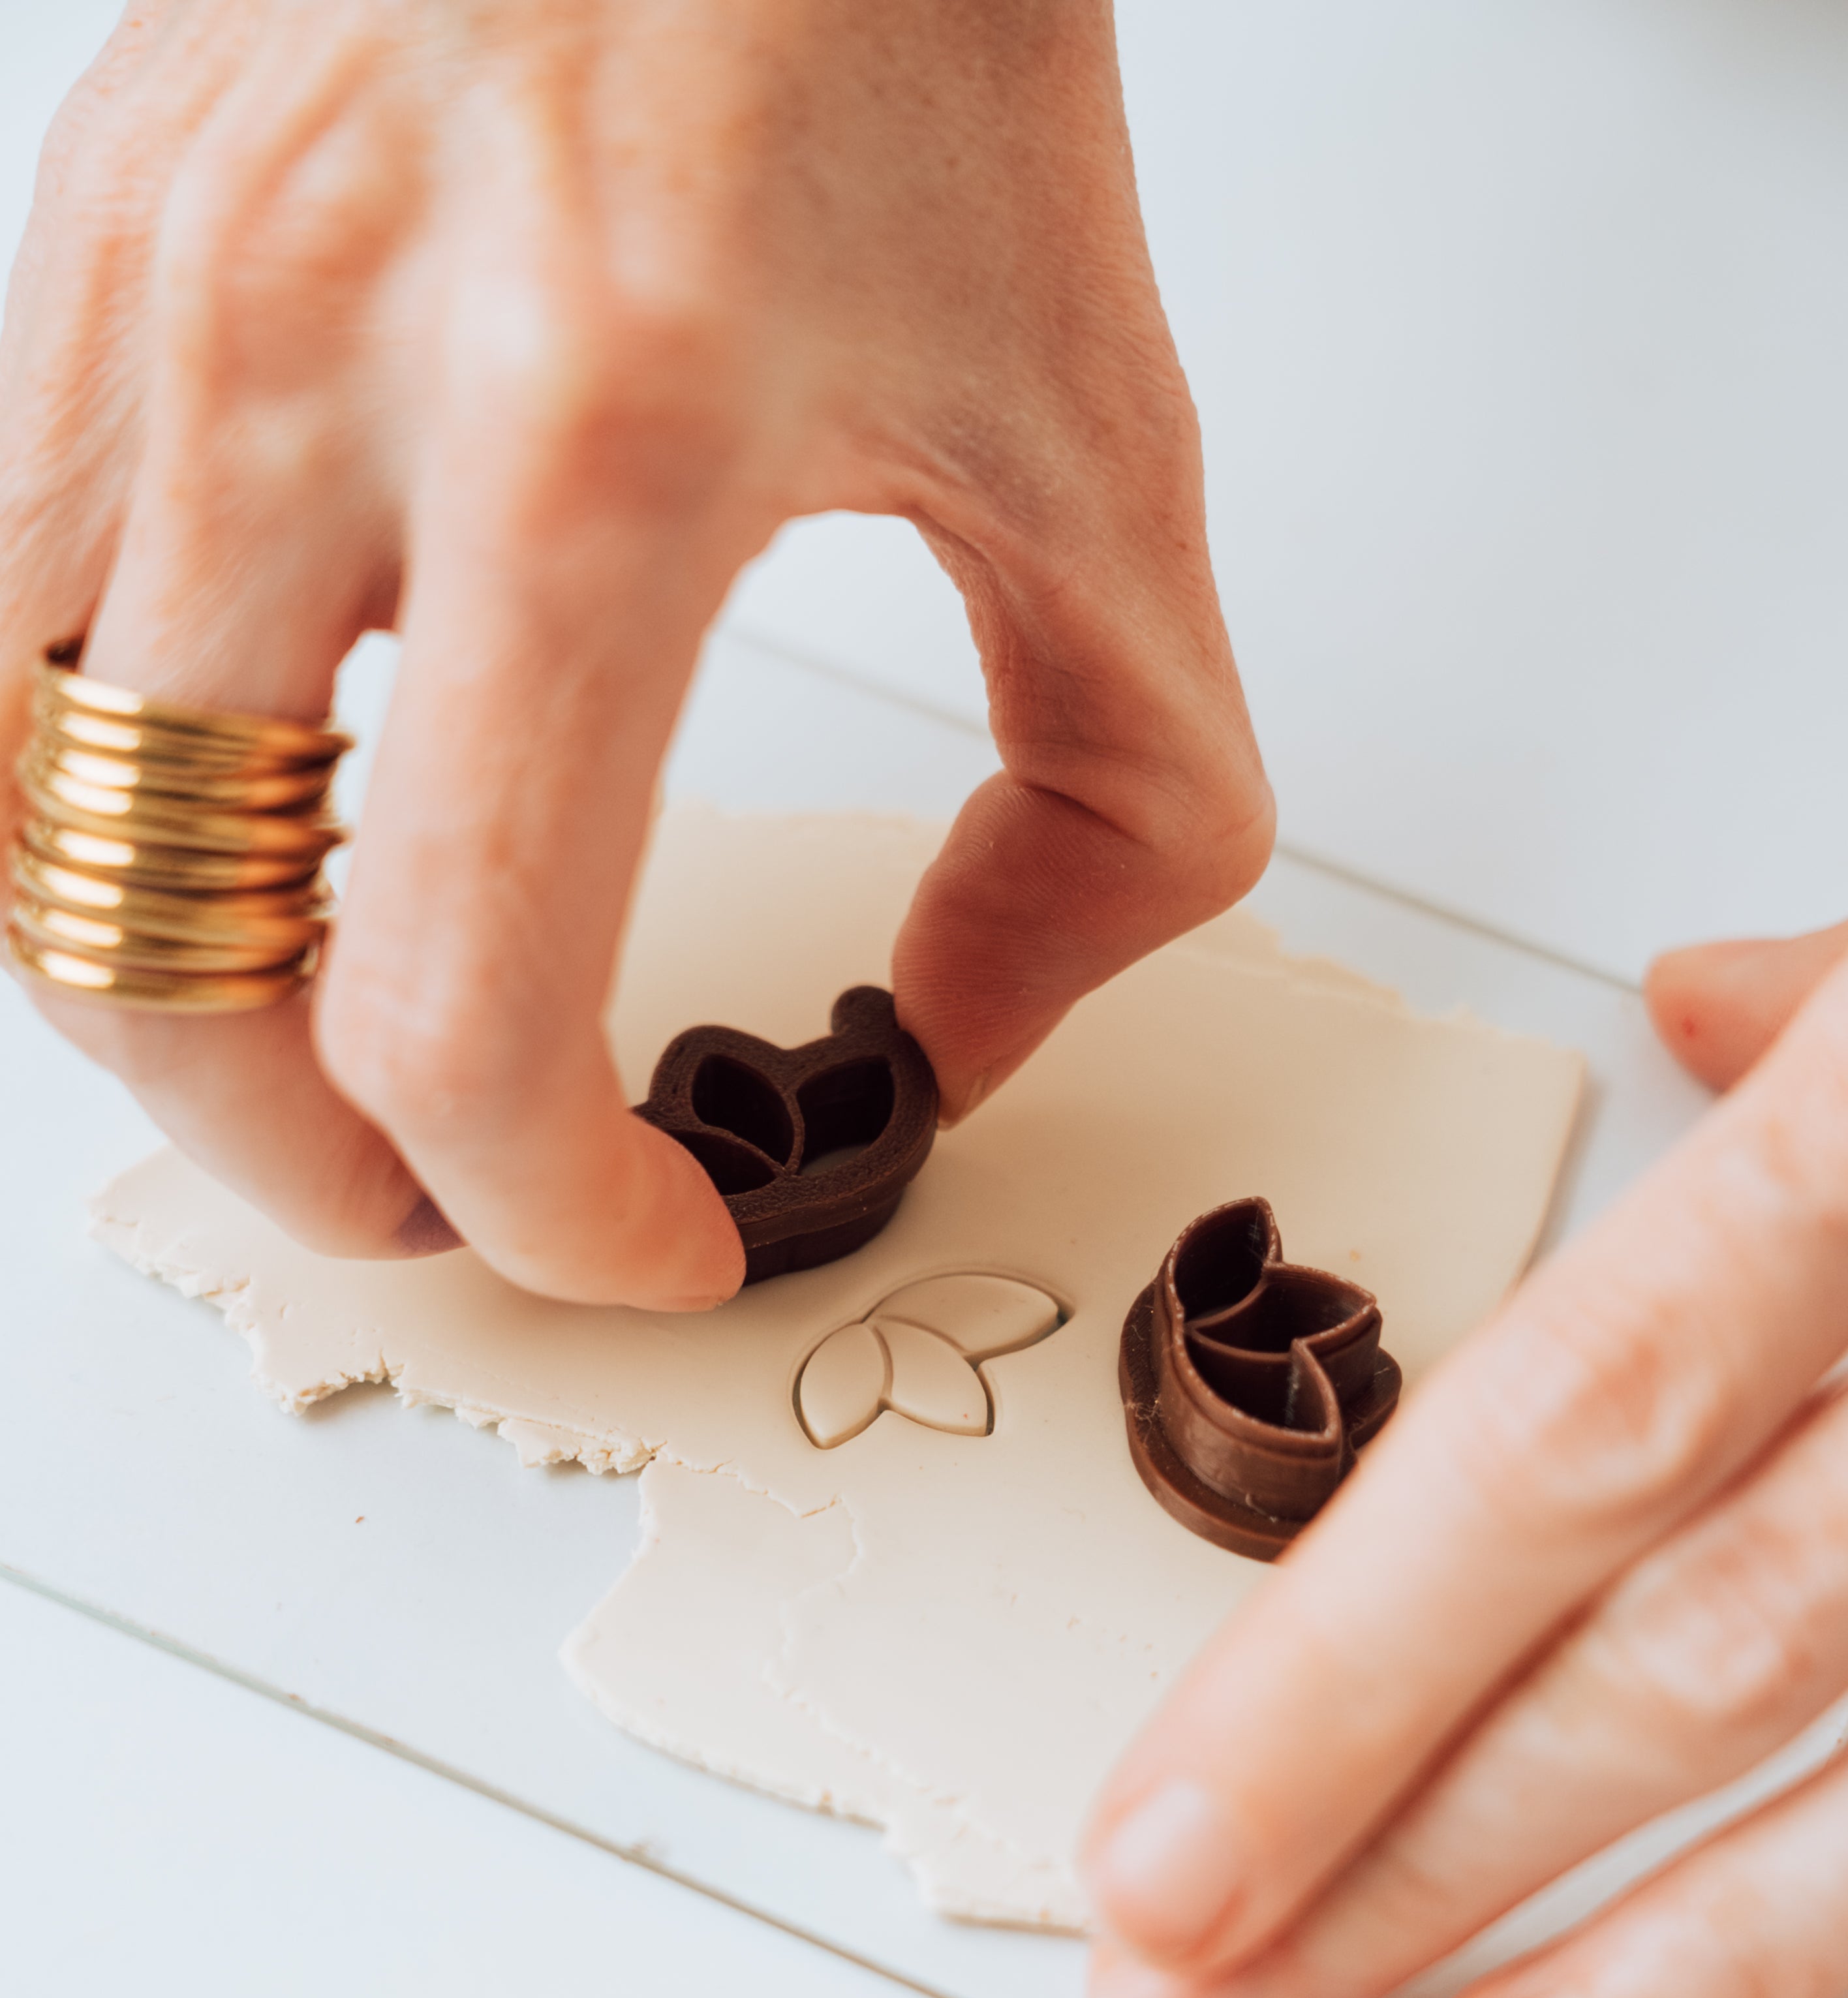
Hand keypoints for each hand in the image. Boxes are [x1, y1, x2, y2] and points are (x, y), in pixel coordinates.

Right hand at [1, 0, 1271, 1302]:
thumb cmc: (899, 11)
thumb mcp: (1094, 436)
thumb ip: (1112, 799)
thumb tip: (966, 1022)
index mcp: (583, 456)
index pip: (450, 999)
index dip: (537, 1209)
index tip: (638, 1233)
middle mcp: (304, 381)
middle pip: (156, 953)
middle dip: (305, 1160)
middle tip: (446, 1197)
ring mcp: (150, 305)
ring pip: (14, 804)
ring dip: (160, 992)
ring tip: (315, 1046)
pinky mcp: (84, 246)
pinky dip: (94, 785)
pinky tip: (241, 805)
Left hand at [1083, 920, 1847, 1997]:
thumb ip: (1828, 1008)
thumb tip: (1705, 1007)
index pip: (1569, 1429)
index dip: (1351, 1659)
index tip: (1164, 1839)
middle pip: (1667, 1634)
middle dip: (1405, 1836)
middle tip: (1189, 1996)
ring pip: (1831, 1735)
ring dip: (1635, 1954)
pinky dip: (1826, 1935)